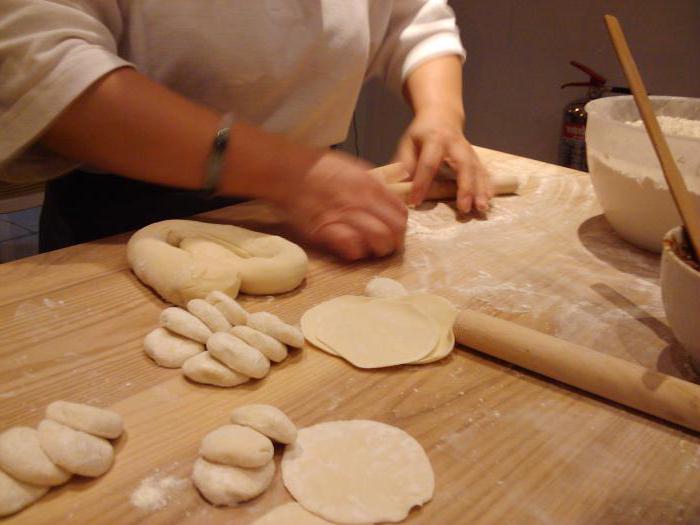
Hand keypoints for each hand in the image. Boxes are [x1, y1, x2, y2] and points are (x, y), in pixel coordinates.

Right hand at [275, 150, 407, 260]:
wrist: (288, 170)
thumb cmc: (319, 169)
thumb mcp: (354, 170)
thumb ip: (374, 187)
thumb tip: (389, 203)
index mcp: (371, 186)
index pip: (401, 213)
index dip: (399, 227)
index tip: (392, 232)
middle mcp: (363, 200)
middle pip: (395, 230)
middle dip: (393, 242)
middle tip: (383, 246)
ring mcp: (345, 215)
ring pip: (379, 240)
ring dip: (377, 250)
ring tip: (368, 250)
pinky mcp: (326, 229)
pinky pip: (352, 247)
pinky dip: (355, 252)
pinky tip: (350, 250)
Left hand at [393, 110, 492, 212]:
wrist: (442, 116)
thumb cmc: (421, 133)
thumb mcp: (408, 143)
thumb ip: (404, 163)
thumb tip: (398, 187)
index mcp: (434, 139)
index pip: (428, 163)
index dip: (421, 183)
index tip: (415, 201)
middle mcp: (455, 144)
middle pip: (463, 166)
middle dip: (465, 188)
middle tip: (464, 208)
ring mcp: (469, 151)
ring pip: (477, 170)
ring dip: (480, 191)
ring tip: (481, 208)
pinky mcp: (476, 157)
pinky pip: (484, 172)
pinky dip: (487, 187)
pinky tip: (488, 201)